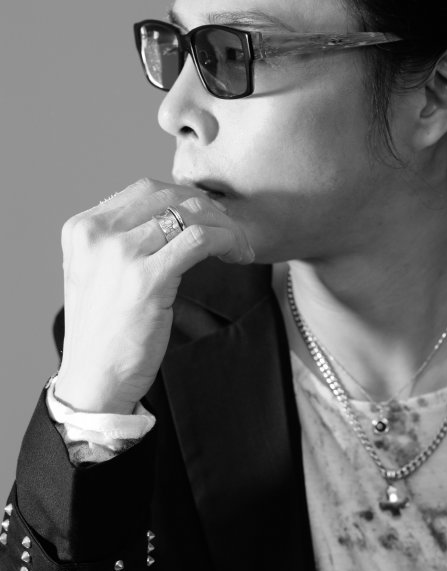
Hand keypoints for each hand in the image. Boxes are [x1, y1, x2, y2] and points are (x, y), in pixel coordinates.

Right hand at [54, 178, 253, 413]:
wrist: (93, 380)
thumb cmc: (104, 332)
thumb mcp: (98, 272)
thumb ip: (122, 239)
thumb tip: (173, 213)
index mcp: (83, 228)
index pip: (144, 190)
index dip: (185, 197)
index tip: (210, 216)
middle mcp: (97, 234)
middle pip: (169, 195)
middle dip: (209, 208)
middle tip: (231, 230)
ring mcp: (120, 254)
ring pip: (190, 213)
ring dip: (225, 226)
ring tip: (239, 247)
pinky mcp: (147, 279)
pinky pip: (200, 239)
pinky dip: (227, 240)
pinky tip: (237, 255)